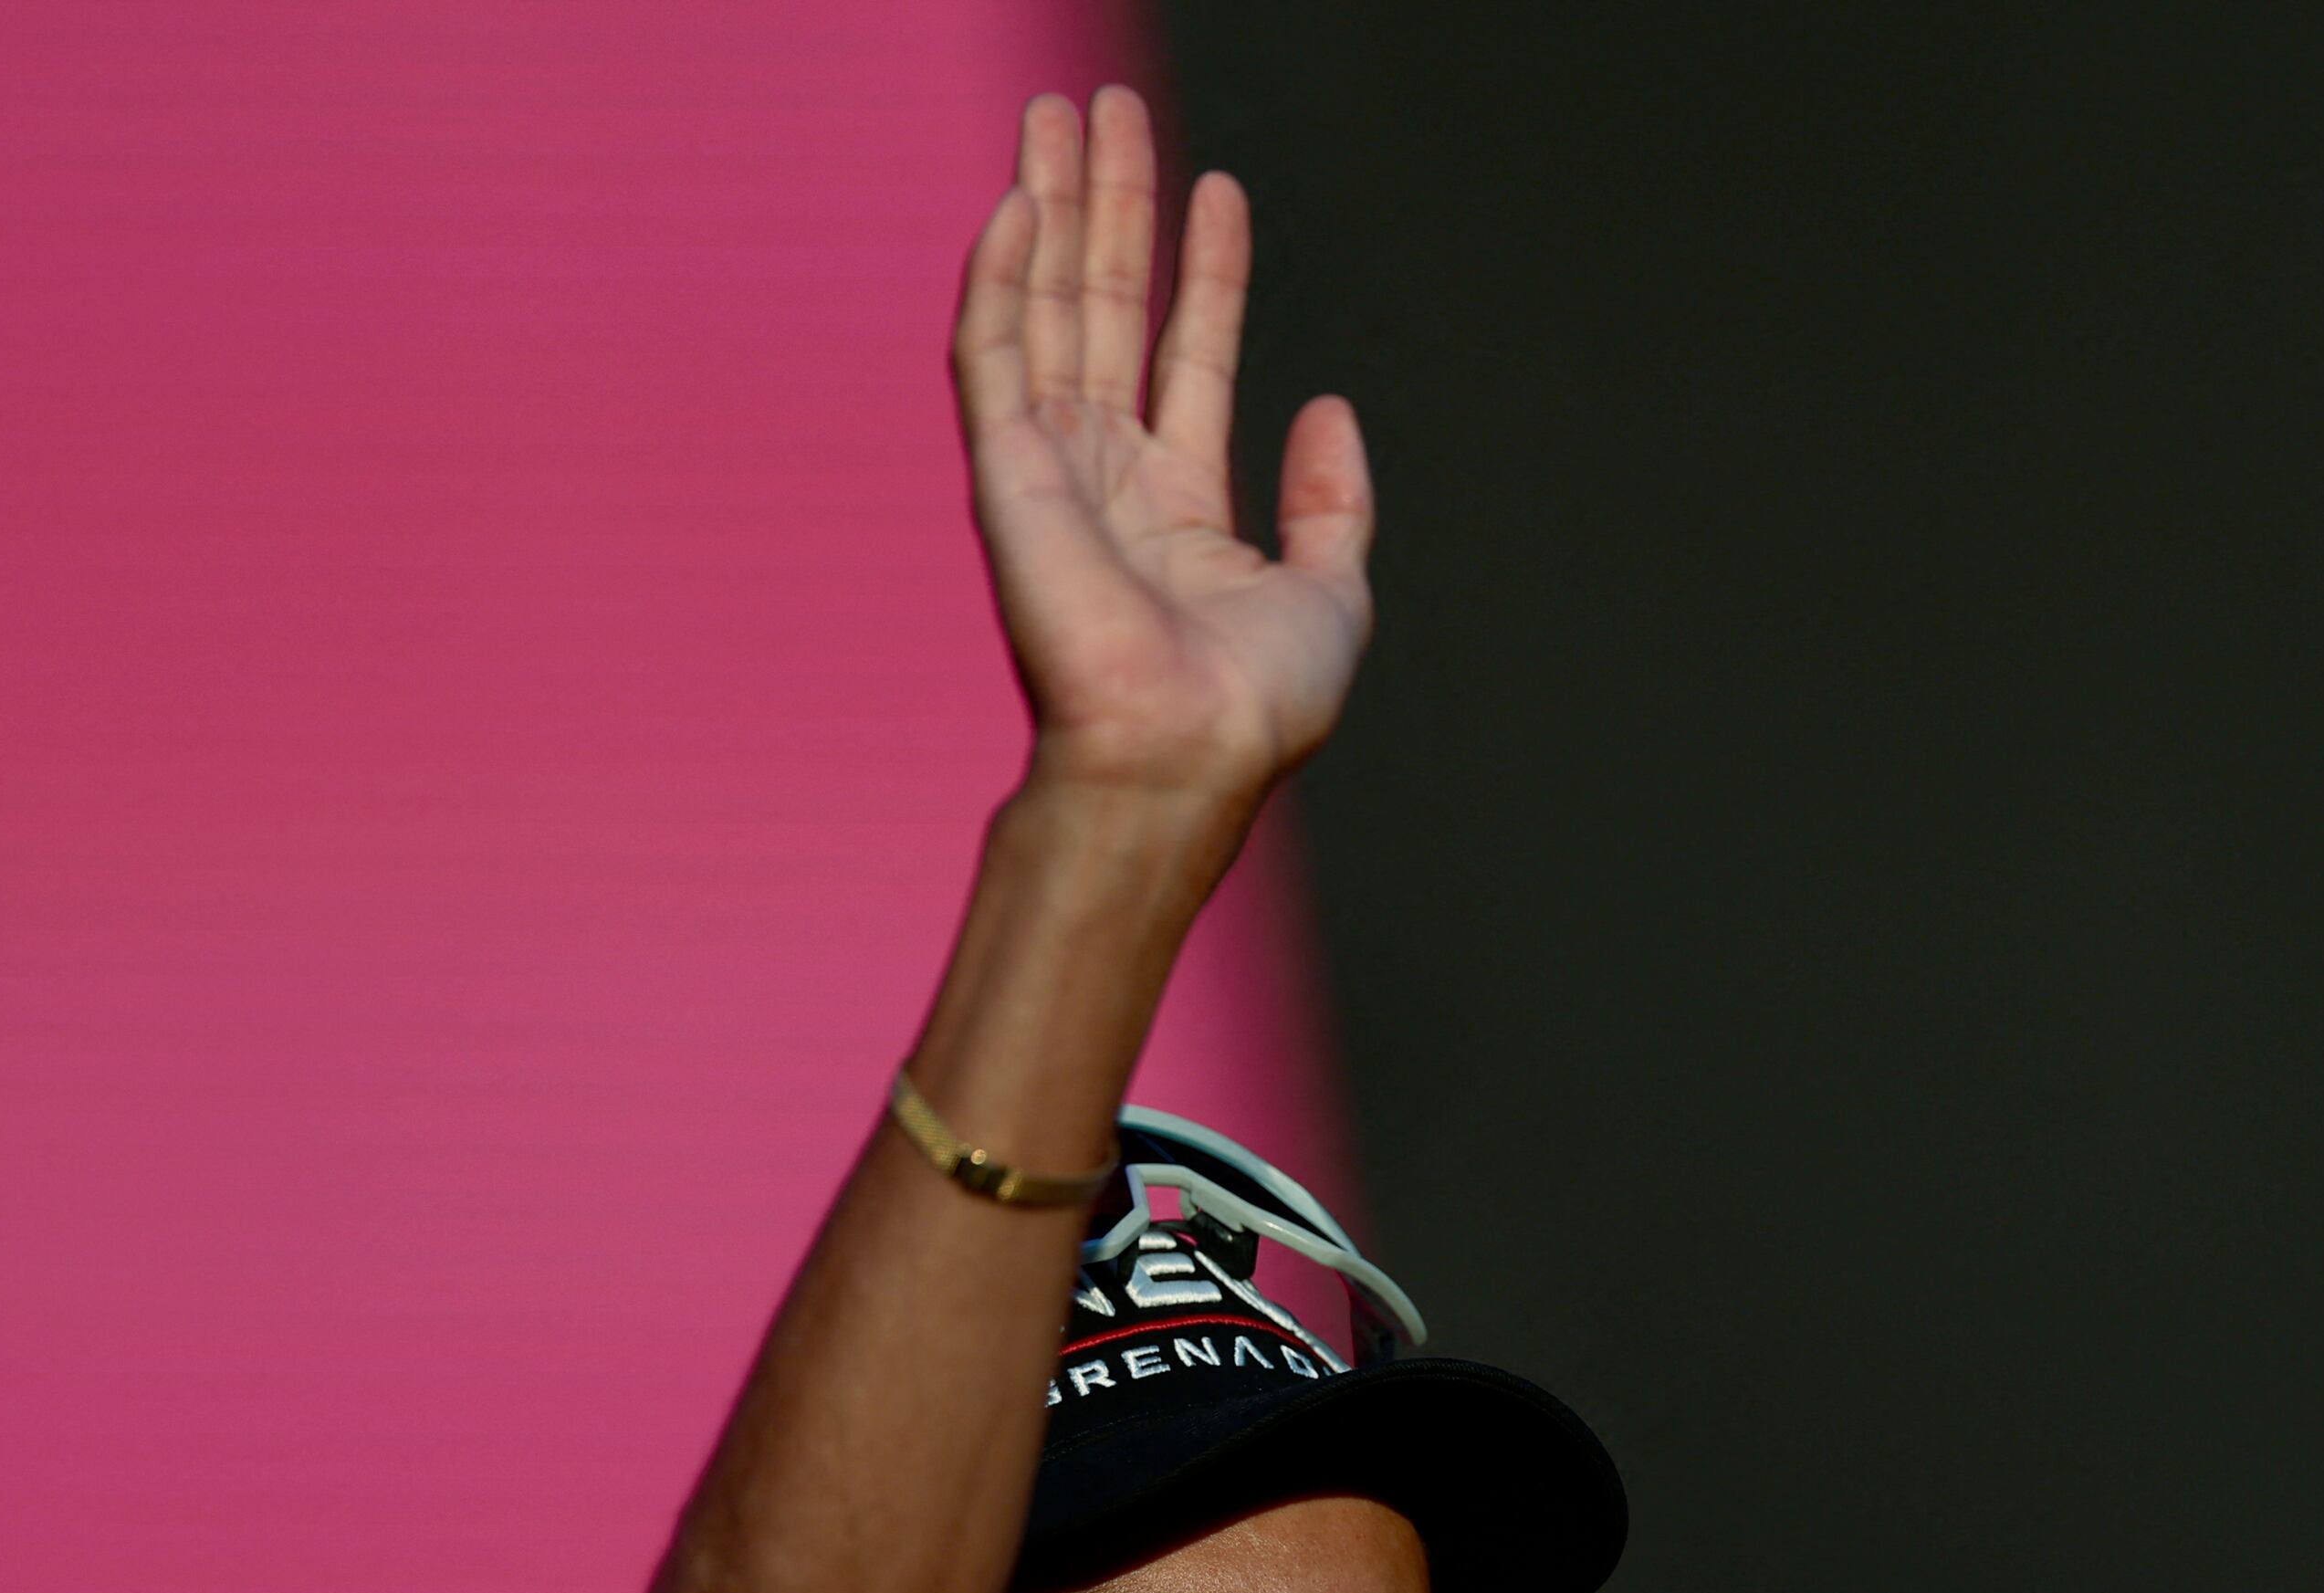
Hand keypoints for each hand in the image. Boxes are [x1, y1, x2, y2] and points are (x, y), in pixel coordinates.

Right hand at [953, 89, 1374, 803]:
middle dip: (1109, 205)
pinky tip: (1020, 198)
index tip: (1219, 186)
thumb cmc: (1252, 706)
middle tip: (1106, 107)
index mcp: (1175, 504)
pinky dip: (999, 272)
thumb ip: (1332, 503)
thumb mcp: (1329, 594)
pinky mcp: (1004, 468)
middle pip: (1104, 308)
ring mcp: (1048, 468)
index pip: (1186, 354)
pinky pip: (991, 349)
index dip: (1206, 269)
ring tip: (1060, 112)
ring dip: (1052, 206)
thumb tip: (1329, 404)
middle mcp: (1103, 476)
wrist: (1182, 753)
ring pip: (1045, 305)